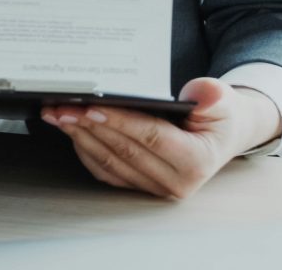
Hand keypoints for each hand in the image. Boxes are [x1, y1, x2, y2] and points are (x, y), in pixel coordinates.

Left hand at [39, 77, 280, 199]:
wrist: (222, 135)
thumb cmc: (219, 116)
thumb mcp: (224, 101)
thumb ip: (213, 96)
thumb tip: (199, 94)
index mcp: (196, 163)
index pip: (151, 138)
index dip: (120, 122)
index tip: (91, 107)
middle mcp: (175, 183)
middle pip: (123, 150)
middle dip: (88, 126)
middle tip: (62, 107)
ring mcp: (155, 188)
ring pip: (109, 161)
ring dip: (79, 137)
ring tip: (57, 114)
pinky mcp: (139, 186)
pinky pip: (105, 170)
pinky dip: (84, 148)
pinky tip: (71, 129)